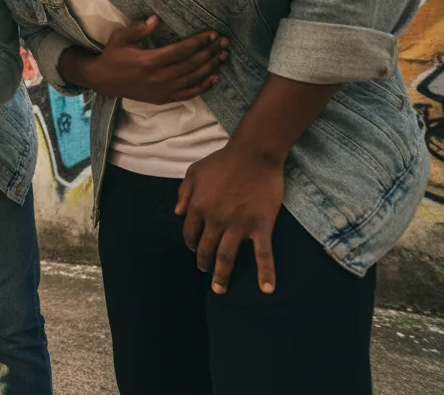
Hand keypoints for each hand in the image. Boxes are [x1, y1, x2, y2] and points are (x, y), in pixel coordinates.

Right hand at [79, 16, 227, 102]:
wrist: (103, 82)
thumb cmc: (113, 56)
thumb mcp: (120, 38)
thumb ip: (139, 29)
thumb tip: (156, 18)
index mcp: (149, 61)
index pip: (181, 50)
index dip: (199, 42)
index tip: (212, 34)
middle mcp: (159, 77)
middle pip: (191, 64)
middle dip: (210, 52)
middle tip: (224, 42)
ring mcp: (162, 90)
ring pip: (193, 79)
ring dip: (210, 67)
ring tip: (223, 56)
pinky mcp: (163, 99)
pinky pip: (188, 94)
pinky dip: (203, 86)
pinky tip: (214, 78)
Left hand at [175, 143, 283, 294]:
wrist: (253, 154)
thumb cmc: (222, 161)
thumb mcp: (194, 171)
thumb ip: (183, 192)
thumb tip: (177, 214)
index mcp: (198, 207)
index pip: (190, 233)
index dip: (191, 243)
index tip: (195, 248)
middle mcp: (215, 220)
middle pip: (206, 248)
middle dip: (203, 262)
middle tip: (205, 270)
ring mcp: (238, 225)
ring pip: (227, 256)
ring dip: (222, 275)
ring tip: (219, 289)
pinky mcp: (260, 226)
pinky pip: (263, 254)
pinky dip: (266, 273)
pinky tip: (266, 289)